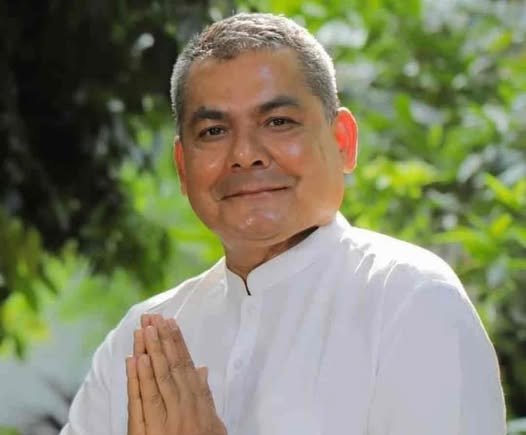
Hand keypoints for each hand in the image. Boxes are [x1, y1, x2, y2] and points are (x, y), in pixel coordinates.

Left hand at [126, 314, 226, 434]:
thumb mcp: (213, 424)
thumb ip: (206, 396)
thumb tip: (203, 368)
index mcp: (199, 402)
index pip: (186, 366)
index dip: (177, 343)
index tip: (170, 322)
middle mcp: (184, 407)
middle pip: (172, 367)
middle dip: (162, 341)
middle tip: (153, 318)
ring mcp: (167, 419)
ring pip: (158, 378)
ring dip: (151, 352)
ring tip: (143, 330)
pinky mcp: (150, 431)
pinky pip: (143, 402)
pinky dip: (139, 379)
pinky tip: (135, 360)